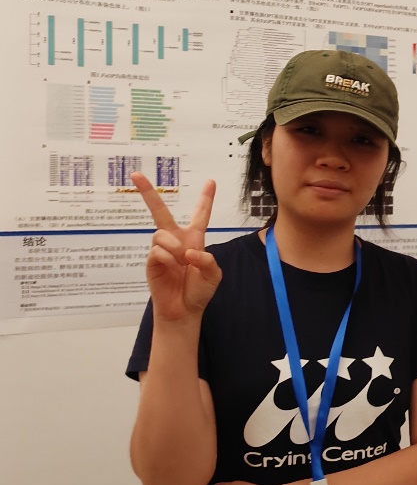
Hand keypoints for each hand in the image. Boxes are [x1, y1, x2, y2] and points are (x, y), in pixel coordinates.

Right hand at [133, 173, 221, 321]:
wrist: (184, 310)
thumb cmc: (199, 291)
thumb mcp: (213, 275)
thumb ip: (207, 261)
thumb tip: (190, 252)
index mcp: (194, 239)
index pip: (200, 215)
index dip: (205, 198)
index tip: (211, 181)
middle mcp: (176, 240)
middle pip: (160, 212)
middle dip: (148, 192)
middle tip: (136, 174)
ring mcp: (161, 250)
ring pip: (161, 233)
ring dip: (173, 246)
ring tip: (181, 262)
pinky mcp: (150, 261)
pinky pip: (157, 251)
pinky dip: (168, 258)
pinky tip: (172, 268)